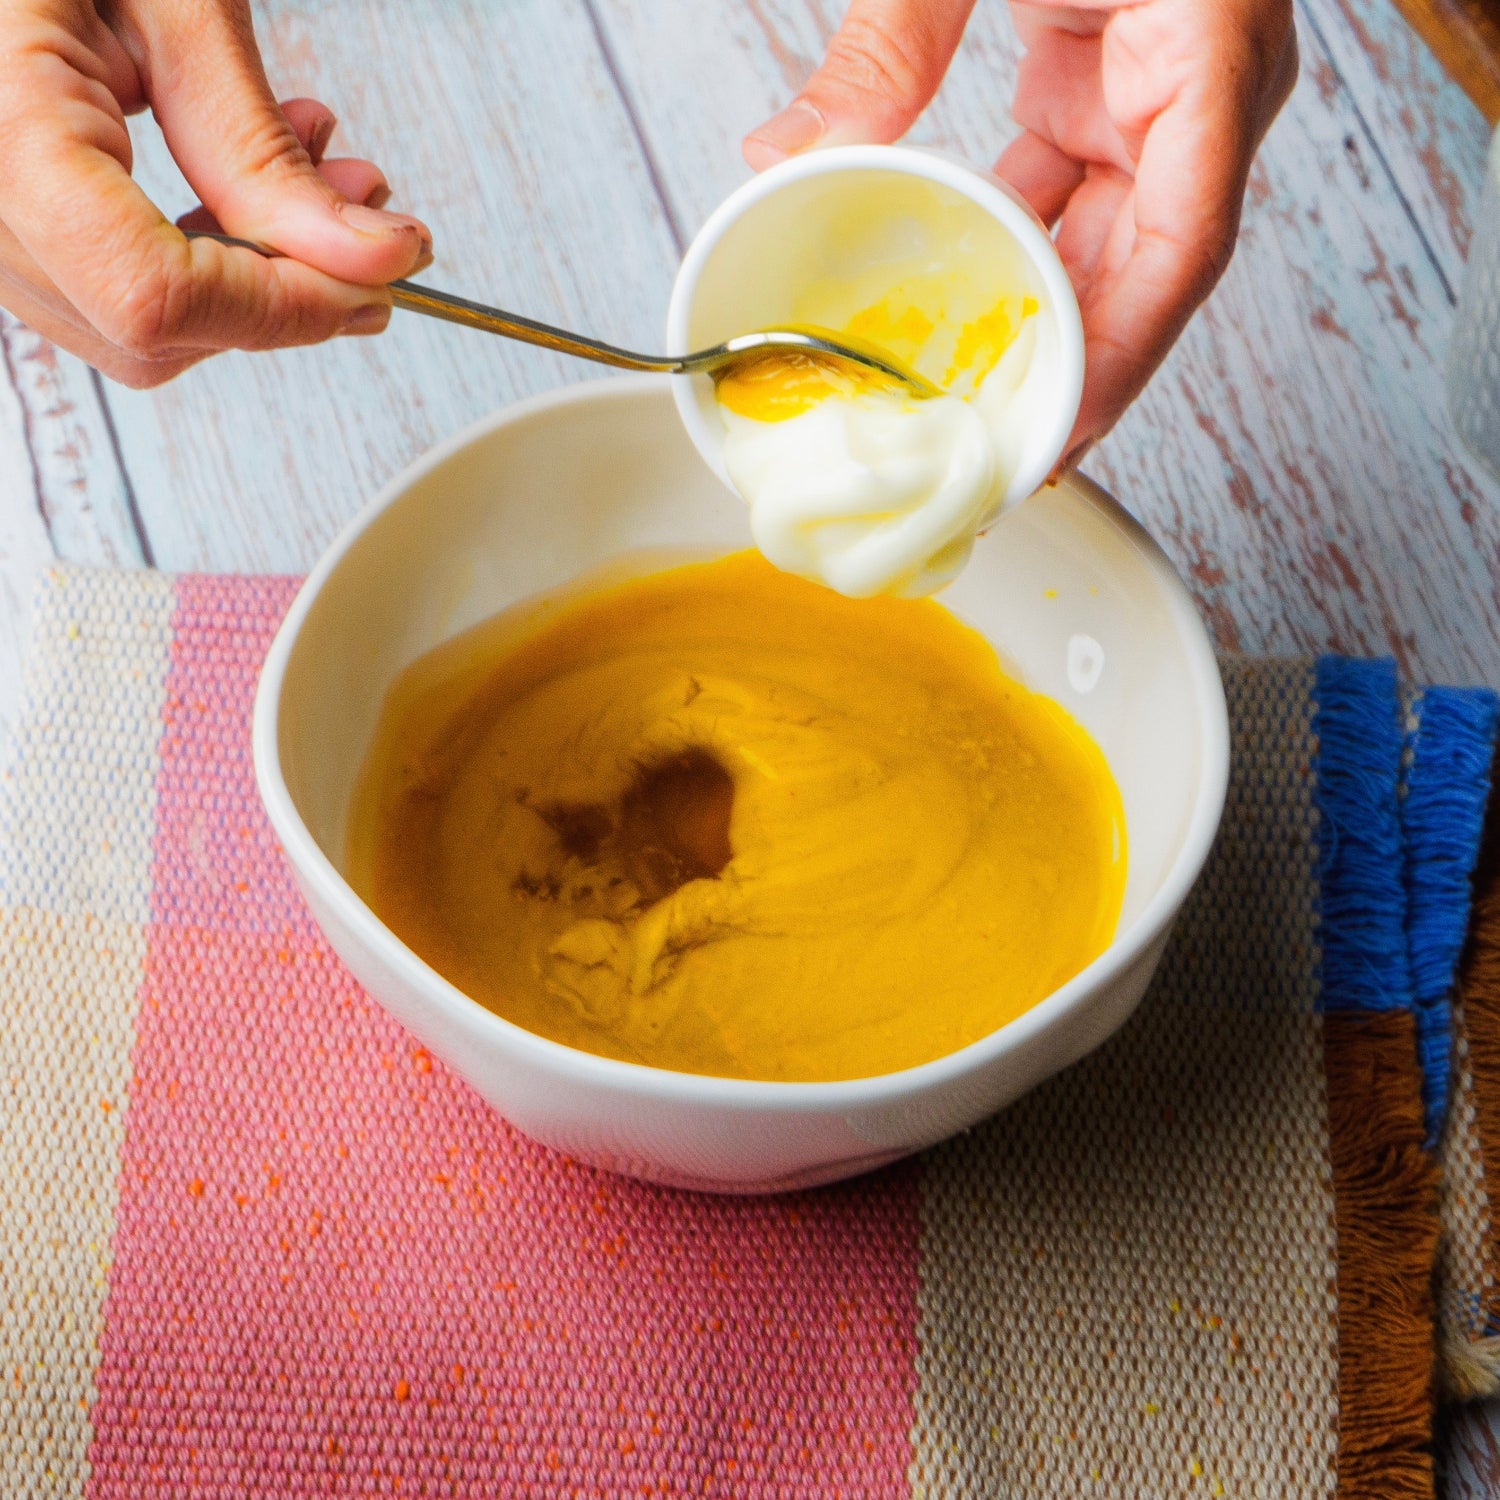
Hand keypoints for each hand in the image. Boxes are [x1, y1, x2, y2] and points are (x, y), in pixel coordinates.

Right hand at [0, 0, 432, 387]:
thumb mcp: (173, 1)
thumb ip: (260, 146)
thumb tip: (372, 261)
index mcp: (1, 131)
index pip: (153, 298)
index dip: (284, 308)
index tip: (376, 280)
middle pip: (151, 331)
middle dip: (283, 289)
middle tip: (358, 204)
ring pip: (139, 333)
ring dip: (253, 277)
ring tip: (306, 165)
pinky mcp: (8, 231)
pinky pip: (112, 295)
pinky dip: (203, 262)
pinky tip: (243, 185)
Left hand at [744, 0, 1297, 460]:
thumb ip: (888, 42)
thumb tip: (780, 156)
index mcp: (1208, 50)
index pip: (1181, 247)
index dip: (1119, 360)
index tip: (1055, 439)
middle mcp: (1208, 91)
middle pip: (1149, 274)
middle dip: (1074, 374)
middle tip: (996, 458)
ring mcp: (1168, 95)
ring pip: (1114, 249)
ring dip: (1042, 328)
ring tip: (973, 409)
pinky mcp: (1117, 92)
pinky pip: (1077, 201)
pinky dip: (1018, 254)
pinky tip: (962, 305)